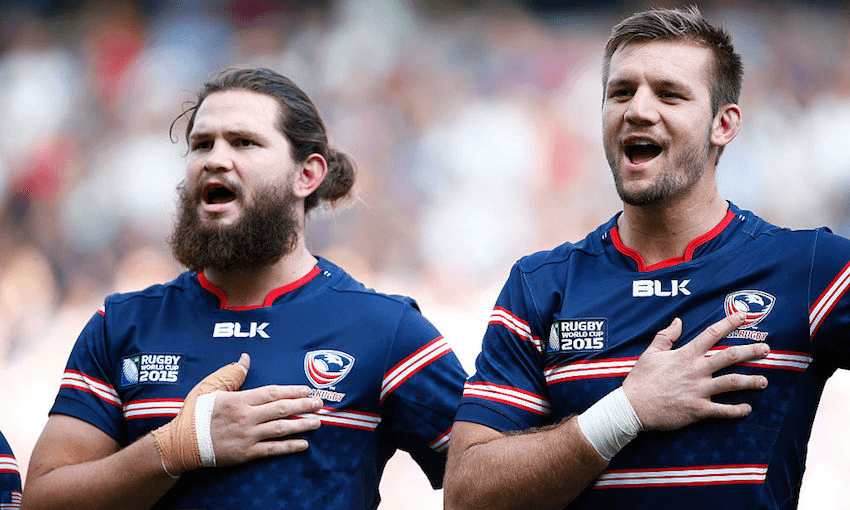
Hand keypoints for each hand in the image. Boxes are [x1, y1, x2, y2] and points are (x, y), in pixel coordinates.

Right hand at [152, 353, 321, 474]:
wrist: (181, 444)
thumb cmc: (194, 414)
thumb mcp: (209, 387)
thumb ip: (231, 373)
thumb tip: (245, 358)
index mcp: (239, 400)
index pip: (272, 393)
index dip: (292, 390)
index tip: (307, 389)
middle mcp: (247, 417)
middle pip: (282, 409)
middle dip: (304, 405)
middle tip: (320, 403)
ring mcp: (248, 436)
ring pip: (281, 429)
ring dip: (302, 425)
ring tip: (318, 422)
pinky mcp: (246, 453)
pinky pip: (272, 449)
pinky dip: (289, 447)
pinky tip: (304, 444)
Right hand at [622, 313, 768, 430]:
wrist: (633, 407)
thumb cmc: (641, 380)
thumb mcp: (651, 353)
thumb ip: (666, 336)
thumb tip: (679, 320)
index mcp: (685, 355)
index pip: (711, 334)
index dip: (729, 323)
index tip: (743, 316)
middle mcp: (696, 370)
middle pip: (730, 356)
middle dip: (751, 351)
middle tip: (766, 348)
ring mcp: (699, 390)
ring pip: (732, 382)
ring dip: (751, 381)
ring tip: (765, 380)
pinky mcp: (698, 409)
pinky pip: (724, 410)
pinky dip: (738, 410)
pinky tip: (748, 408)